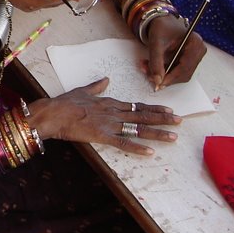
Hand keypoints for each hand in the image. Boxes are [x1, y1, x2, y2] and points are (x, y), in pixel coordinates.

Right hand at [28, 77, 180, 155]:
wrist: (53, 112)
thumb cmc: (65, 103)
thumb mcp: (83, 91)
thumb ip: (96, 86)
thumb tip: (105, 79)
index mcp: (110, 103)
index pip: (137, 106)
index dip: (154, 109)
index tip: (169, 110)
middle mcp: (114, 113)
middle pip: (143, 116)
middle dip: (163, 119)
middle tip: (180, 121)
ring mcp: (110, 124)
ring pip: (138, 129)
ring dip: (157, 133)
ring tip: (173, 136)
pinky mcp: (102, 136)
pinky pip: (123, 143)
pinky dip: (137, 148)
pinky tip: (150, 153)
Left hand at [144, 14, 206, 89]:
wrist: (161, 21)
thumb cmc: (161, 27)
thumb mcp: (156, 43)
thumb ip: (156, 62)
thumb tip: (157, 80)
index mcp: (195, 43)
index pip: (186, 66)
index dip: (172, 77)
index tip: (159, 83)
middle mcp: (198, 50)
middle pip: (184, 73)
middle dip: (166, 77)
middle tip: (150, 76)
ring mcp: (193, 56)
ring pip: (180, 74)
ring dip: (163, 74)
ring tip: (147, 68)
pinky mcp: (187, 59)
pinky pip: (177, 71)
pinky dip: (164, 71)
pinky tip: (152, 66)